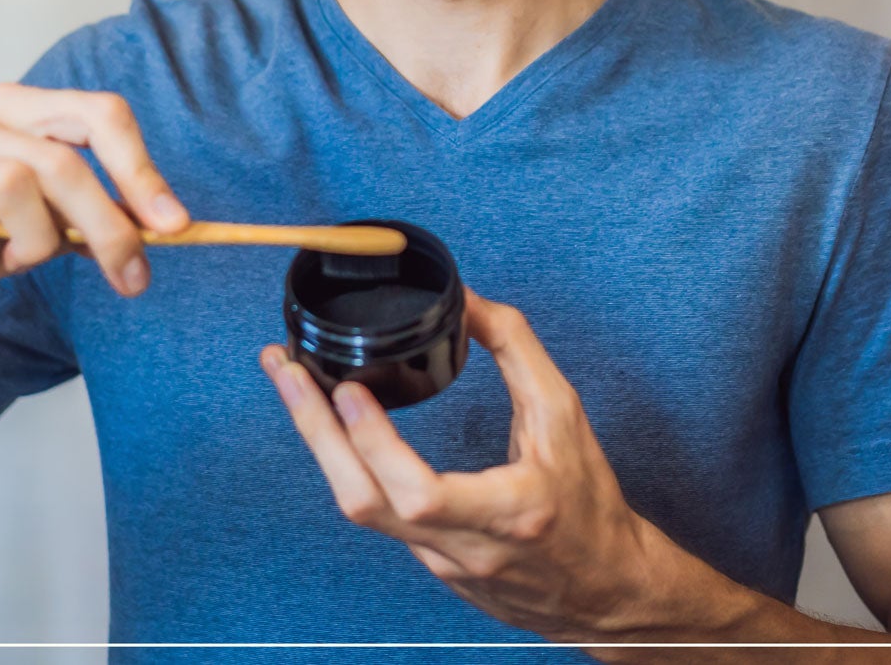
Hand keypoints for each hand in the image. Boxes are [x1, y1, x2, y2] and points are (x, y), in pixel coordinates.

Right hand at [0, 83, 188, 318]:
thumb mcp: (35, 214)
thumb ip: (90, 210)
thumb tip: (165, 227)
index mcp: (15, 109)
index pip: (98, 114)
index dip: (141, 170)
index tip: (176, 225)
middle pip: (65, 164)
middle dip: (109, 229)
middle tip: (134, 281)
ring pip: (17, 191)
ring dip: (32, 249)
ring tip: (10, 264)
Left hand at [260, 289, 677, 643]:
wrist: (604, 589)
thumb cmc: (590, 506)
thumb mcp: (566, 417)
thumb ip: (517, 351)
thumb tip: (466, 300)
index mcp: (507, 512)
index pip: (421, 493)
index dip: (375, 443)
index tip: (349, 389)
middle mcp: (465, 547)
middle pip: (365, 502)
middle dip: (315, 431)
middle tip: (286, 371)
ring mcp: (439, 563)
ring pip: (361, 509)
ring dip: (320, 444)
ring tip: (294, 386)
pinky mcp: (427, 566)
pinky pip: (376, 513)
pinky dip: (349, 464)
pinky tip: (335, 427)